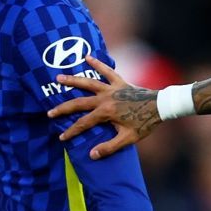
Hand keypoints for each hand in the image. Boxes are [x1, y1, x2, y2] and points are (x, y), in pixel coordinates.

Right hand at [44, 57, 158, 158]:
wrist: (160, 107)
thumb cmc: (144, 124)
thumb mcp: (128, 139)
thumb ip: (109, 147)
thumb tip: (92, 154)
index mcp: (106, 113)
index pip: (83, 123)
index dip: (71, 131)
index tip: (61, 137)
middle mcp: (105, 98)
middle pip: (79, 102)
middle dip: (63, 108)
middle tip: (49, 112)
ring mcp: (112, 88)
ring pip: (87, 83)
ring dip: (72, 80)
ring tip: (58, 78)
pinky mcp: (119, 81)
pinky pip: (106, 70)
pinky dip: (97, 63)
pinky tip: (87, 56)